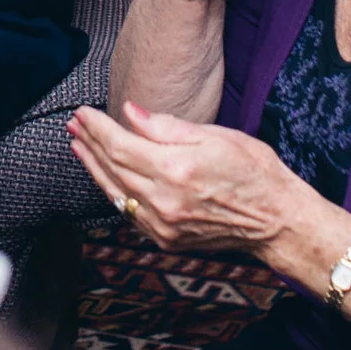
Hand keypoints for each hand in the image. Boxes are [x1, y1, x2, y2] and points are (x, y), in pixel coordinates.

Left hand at [66, 101, 342, 268]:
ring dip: (93, 167)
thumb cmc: (254, 171)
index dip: (98, 127)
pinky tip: (104, 176)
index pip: (121, 145)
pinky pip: (128, 212)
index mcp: (176, 170)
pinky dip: (112, 191)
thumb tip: (130, 111)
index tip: (83, 112)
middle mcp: (164, 200)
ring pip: (114, 192)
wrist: (276, 219)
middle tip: (74, 124)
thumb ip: (167, 126)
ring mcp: (163, 224)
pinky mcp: (165, 239)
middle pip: (112, 168)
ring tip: (78, 146)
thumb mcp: (216, 136)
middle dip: (89, 143)